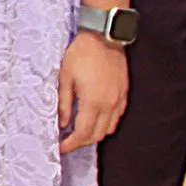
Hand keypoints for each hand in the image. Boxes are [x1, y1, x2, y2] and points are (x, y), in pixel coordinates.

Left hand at [58, 31, 129, 151]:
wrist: (104, 37)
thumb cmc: (81, 54)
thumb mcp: (64, 78)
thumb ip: (63, 103)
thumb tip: (62, 124)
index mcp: (93, 102)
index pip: (83, 133)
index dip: (71, 144)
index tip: (60, 148)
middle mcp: (109, 104)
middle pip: (96, 135)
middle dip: (81, 142)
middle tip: (67, 141)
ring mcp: (119, 99)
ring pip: (108, 128)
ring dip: (94, 134)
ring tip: (79, 131)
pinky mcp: (124, 93)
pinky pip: (117, 117)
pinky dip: (105, 124)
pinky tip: (94, 119)